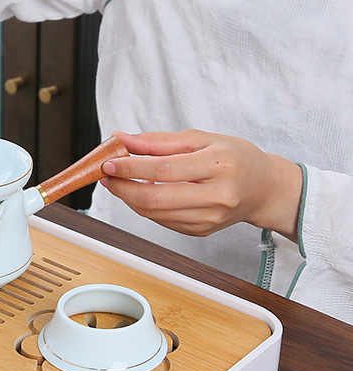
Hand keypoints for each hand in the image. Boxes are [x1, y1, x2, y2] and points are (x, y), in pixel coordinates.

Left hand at [99, 130, 302, 239]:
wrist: (265, 189)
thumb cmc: (236, 158)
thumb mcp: (202, 139)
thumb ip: (159, 141)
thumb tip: (122, 139)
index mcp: (220, 165)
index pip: (165, 169)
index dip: (131, 168)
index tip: (109, 162)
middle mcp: (217, 195)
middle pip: (155, 198)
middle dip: (123, 187)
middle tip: (106, 175)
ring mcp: (210, 218)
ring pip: (154, 213)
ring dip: (129, 198)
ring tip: (119, 181)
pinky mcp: (201, 231)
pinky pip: (162, 221)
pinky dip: (145, 207)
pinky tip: (140, 193)